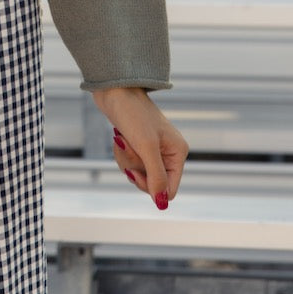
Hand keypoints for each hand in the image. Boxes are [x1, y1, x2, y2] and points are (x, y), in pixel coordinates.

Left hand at [91, 85, 187, 209]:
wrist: (114, 90)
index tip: (135, 173)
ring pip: (138, 173)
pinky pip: (130, 163)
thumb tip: (162, 203)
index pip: (170, 189)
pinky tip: (119, 138)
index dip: (152, 187)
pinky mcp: (138, 145)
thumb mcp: (146, 147)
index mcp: (178, 152)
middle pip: (152, 182)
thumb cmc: (133, 114)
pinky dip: (122, 154)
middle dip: (135, 168)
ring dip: (126, 160)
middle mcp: (168, 152)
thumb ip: (156, 176)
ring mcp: (153, 149)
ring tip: (122, 139)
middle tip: (128, 148)